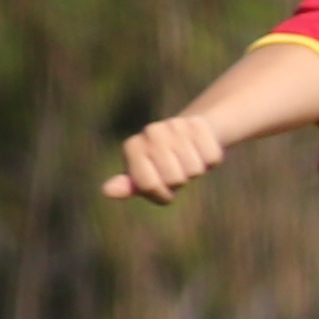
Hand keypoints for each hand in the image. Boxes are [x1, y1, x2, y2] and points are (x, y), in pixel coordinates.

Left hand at [103, 114, 234, 204]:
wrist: (185, 136)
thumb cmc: (159, 165)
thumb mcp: (143, 178)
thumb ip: (129, 186)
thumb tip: (107, 191)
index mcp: (132, 147)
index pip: (149, 185)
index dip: (162, 194)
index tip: (163, 189)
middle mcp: (150, 132)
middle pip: (174, 178)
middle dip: (179, 182)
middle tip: (176, 170)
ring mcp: (174, 125)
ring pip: (194, 169)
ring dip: (194, 170)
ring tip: (186, 159)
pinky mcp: (198, 123)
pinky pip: (212, 157)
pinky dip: (210, 160)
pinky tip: (199, 150)